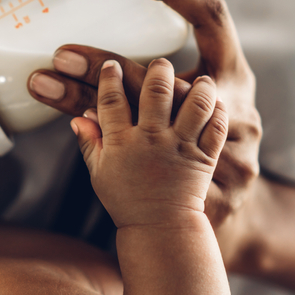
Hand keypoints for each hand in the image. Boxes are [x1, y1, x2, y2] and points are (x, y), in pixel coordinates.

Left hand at [28, 0, 261, 230]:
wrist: (236, 220)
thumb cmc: (202, 144)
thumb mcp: (195, 102)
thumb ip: (157, 78)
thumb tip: (85, 48)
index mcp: (233, 73)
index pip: (210, 14)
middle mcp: (236, 106)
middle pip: (164, 75)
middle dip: (105, 64)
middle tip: (60, 53)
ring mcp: (226, 149)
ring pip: (147, 118)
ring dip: (88, 101)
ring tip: (45, 84)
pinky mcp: (207, 189)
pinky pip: (145, 162)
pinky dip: (105, 144)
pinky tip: (77, 130)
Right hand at [71, 58, 227, 228]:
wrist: (160, 229)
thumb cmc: (128, 202)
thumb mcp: (100, 173)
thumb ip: (90, 142)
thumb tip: (77, 117)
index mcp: (122, 142)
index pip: (111, 99)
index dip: (108, 77)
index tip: (111, 66)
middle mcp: (151, 140)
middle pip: (155, 91)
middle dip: (158, 71)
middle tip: (160, 65)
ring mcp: (180, 147)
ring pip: (194, 104)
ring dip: (198, 87)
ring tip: (199, 80)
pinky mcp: (203, 157)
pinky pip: (216, 127)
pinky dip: (218, 112)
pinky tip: (215, 104)